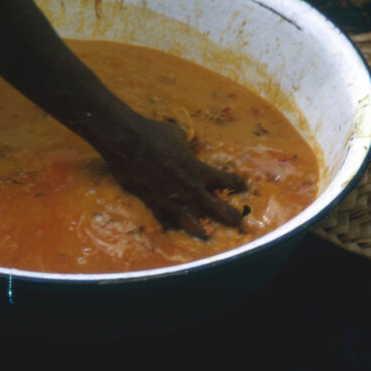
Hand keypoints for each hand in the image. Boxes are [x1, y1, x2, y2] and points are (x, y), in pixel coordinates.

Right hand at [100, 113, 246, 239]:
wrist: (127, 141)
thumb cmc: (153, 133)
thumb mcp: (177, 135)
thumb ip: (185, 147)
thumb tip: (185, 146)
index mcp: (197, 169)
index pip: (225, 180)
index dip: (236, 184)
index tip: (242, 186)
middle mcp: (188, 188)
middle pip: (215, 207)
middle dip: (229, 216)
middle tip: (239, 224)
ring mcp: (171, 198)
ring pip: (191, 220)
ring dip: (200, 229)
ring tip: (207, 236)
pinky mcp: (152, 201)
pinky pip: (163, 217)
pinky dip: (167, 223)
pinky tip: (170, 228)